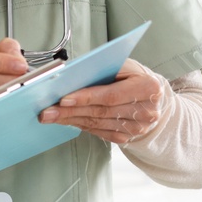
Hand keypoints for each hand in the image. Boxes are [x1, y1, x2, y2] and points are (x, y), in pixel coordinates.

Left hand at [39, 57, 165, 143]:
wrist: (153, 95)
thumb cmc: (135, 75)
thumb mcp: (124, 65)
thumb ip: (102, 69)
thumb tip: (70, 76)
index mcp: (147, 87)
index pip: (110, 95)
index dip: (86, 98)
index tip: (63, 99)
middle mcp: (146, 110)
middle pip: (101, 112)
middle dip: (70, 112)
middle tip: (48, 111)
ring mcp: (138, 126)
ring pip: (97, 124)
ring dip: (71, 120)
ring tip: (51, 116)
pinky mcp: (129, 136)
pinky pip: (100, 132)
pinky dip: (81, 126)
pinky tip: (67, 121)